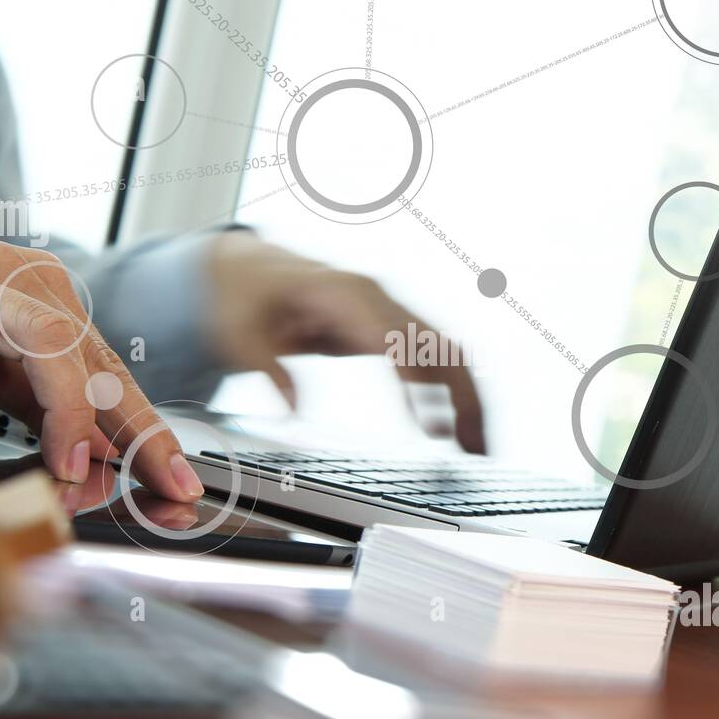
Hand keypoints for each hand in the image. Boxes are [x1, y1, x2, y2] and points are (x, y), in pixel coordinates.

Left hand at [208, 230, 485, 452]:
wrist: (249, 271)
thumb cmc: (244, 297)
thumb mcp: (240, 332)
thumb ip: (267, 368)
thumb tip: (292, 410)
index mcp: (344, 293)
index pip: (395, 341)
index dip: (418, 385)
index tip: (431, 427)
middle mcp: (378, 298)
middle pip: (438, 346)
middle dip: (463, 397)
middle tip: (475, 448)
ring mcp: (389, 311)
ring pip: (448, 351)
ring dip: (469, 397)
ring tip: (479, 446)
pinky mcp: (390, 328)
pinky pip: (435, 357)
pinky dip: (452, 389)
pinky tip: (455, 425)